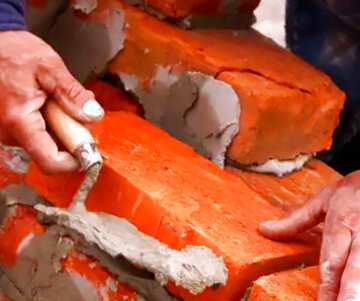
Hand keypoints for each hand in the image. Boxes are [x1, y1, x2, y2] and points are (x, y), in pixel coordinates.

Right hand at [0, 31, 103, 173]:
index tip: (90, 148)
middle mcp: (10, 134)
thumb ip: (72, 94)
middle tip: (76, 109)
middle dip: (72, 136)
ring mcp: (9, 134)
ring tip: (60, 101)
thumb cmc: (13, 54)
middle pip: (53, 153)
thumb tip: (93, 116)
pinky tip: (52, 105)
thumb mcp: (49, 67)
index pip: (51, 162)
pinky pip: (39, 136)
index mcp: (19, 122)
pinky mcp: (12, 130)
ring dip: (63, 128)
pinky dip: (52, 124)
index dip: (75, 161)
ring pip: (47, 145)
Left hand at [259, 171, 359, 300]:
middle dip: (349, 295)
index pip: (332, 259)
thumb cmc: (352, 191)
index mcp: (342, 222)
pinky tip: (358, 295)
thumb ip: (295, 220)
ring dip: (358, 292)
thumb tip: (264, 229)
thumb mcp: (322, 200)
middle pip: (355, 272)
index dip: (328, 284)